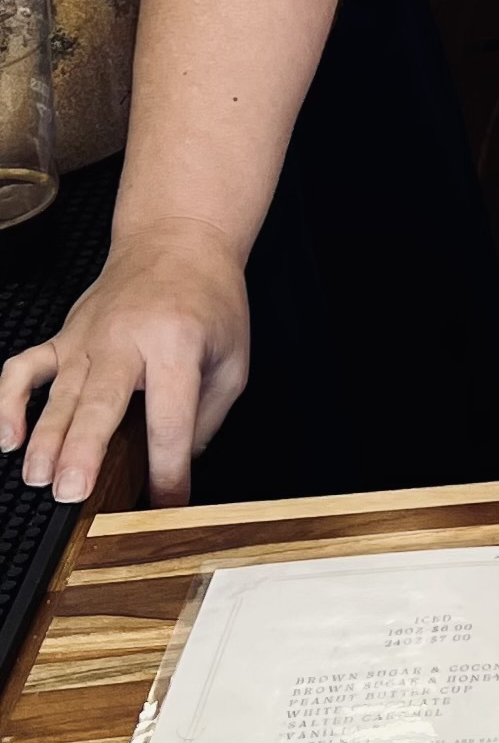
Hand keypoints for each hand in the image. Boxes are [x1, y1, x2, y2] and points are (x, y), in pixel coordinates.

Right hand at [0, 222, 249, 506]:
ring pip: (59, 393)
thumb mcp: (232, 357)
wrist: (179, 240)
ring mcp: (88, 337)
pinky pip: (24, 369)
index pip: (170, 416)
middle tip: (71, 492)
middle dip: (84, 450)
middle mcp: (127, 339)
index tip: (168, 502)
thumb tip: (180, 467)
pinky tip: (8, 438)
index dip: (169, 467)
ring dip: (45, 439)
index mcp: (177, 342)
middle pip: (102, 401)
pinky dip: (9, 403)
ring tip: (40, 479)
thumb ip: (208, 416)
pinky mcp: (63, 336)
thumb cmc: (209, 300)